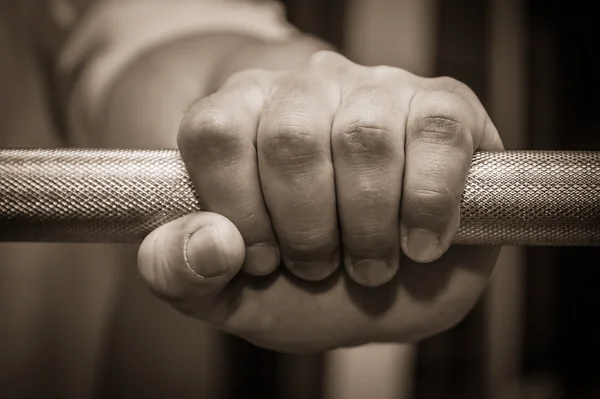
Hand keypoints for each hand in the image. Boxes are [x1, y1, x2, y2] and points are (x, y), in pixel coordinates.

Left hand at [137, 51, 502, 351]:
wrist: (383, 289)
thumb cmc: (299, 283)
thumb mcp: (224, 291)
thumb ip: (180, 270)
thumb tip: (210, 242)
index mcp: (242, 117)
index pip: (216, 131)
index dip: (239, 209)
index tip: (264, 259)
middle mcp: (307, 87)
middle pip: (290, 135)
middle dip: (307, 229)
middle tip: (320, 266)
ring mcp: (378, 89)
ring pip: (363, 135)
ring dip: (367, 226)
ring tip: (372, 262)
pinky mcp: (444, 105)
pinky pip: (437, 132)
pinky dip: (425, 204)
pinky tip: (421, 239)